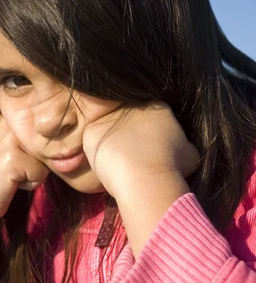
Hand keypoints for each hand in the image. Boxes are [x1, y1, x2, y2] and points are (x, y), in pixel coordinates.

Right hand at [0, 115, 49, 223]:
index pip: (47, 130)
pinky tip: (10, 182)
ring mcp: (9, 138)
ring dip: (35, 173)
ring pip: (46, 159)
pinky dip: (30, 184)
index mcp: (10, 115)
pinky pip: (40, 174)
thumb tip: (71, 142)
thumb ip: (36, 139)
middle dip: (38, 162)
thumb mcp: (15, 148)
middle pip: (49, 143)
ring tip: (12, 175)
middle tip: (13, 168)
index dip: (39, 151)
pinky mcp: (11, 158)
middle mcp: (9, 121)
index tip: (18, 158)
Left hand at [82, 101, 199, 197]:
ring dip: (111, 146)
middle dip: (127, 138)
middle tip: (130, 160)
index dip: (147, 137)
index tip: (147, 153)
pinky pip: (92, 143)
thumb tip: (182, 148)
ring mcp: (109, 116)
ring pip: (108, 131)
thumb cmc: (172, 167)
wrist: (146, 177)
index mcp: (157, 106)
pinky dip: (97, 155)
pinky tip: (107, 166)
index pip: (148, 117)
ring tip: (119, 166)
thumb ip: (183, 144)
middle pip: (126, 121)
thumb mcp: (190, 153)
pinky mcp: (92, 130)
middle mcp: (132, 105)